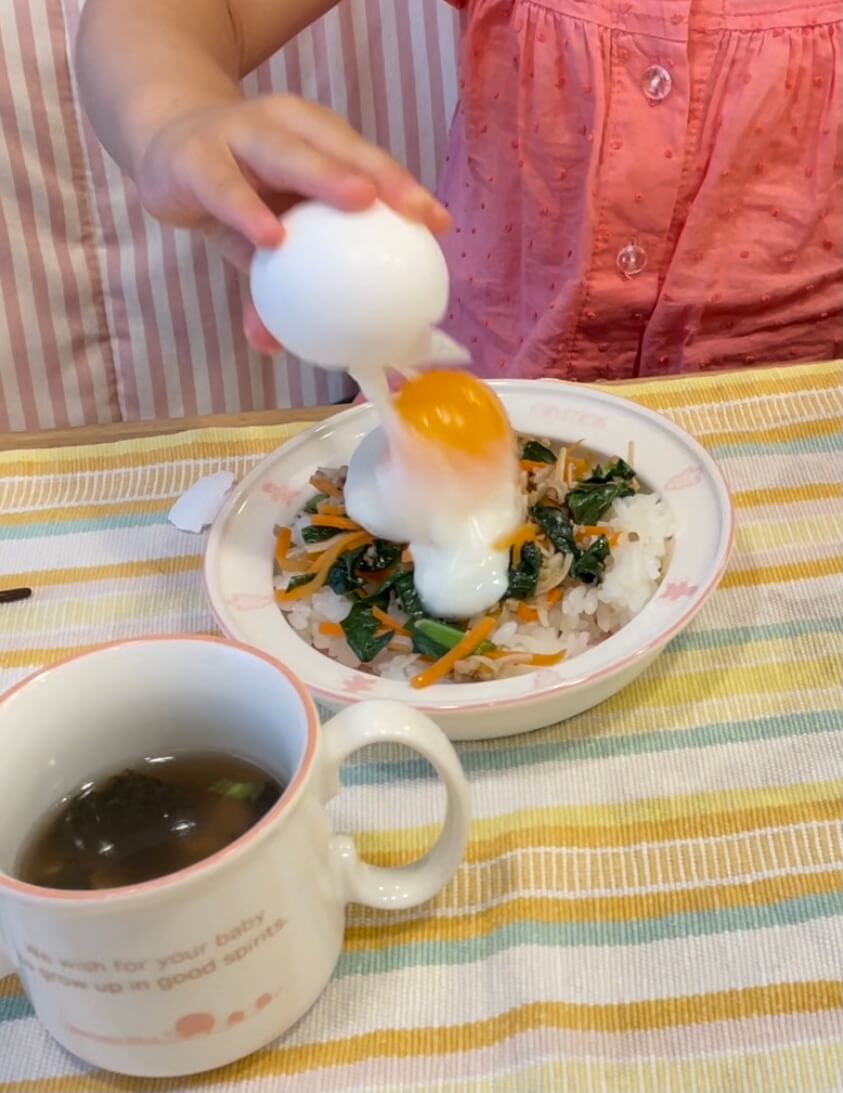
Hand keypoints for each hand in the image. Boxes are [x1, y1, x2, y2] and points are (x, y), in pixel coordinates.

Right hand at [135, 94, 449, 350]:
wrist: (160, 149)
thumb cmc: (234, 192)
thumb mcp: (263, 234)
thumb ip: (284, 285)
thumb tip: (291, 348)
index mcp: (314, 141)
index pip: (366, 162)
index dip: (404, 188)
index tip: (437, 223)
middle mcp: (283, 128)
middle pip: (339, 149)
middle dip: (380, 175)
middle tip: (412, 211)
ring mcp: (237, 135)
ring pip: (287, 153)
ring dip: (324, 176)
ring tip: (358, 203)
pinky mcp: (193, 158)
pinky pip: (226, 187)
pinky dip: (247, 212)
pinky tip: (271, 239)